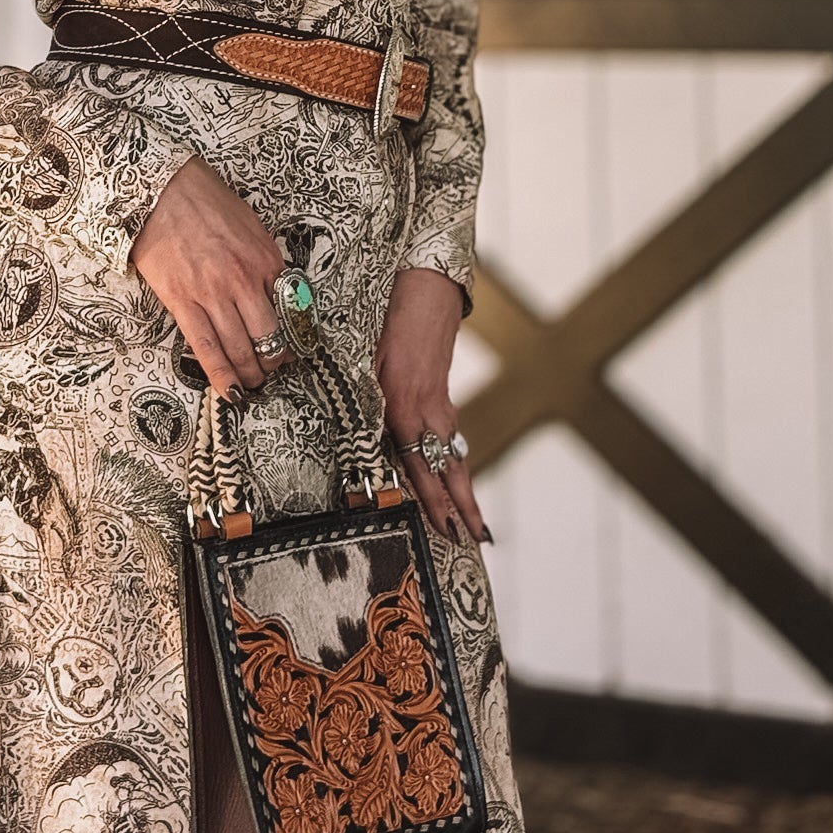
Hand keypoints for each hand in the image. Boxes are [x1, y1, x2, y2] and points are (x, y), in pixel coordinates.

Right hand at [130, 156, 288, 401]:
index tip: (290, 349)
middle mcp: (244, 280)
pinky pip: (205, 347)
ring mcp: (212, 293)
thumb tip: (271, 293)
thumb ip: (263, 261)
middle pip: (268, 336)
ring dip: (250, 374)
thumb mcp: (250, 225)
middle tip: (271, 372)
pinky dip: (220, 374)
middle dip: (273, 362)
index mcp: (266, 259)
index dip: (293, 337)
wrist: (160, 188)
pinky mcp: (182, 301)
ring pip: (239, 348)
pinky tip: (229, 392)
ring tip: (251, 385)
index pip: (290, 311)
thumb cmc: (204, 200)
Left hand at [375, 267, 484, 541]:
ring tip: (477, 524)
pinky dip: (457, 464)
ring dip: (465, 491)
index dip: (433, 500)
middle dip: (463, 507)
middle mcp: (427, 413)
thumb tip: (356, 433)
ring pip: (455, 457)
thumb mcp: (365, 359)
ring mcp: (441, 406)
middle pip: (449, 470)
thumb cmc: (389, 324)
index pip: (421, 465)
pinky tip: (459, 479)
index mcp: (404, 407)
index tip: (445, 528)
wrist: (427, 292)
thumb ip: (362, 399)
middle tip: (475, 540)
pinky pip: (451, 439)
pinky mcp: (444, 397)